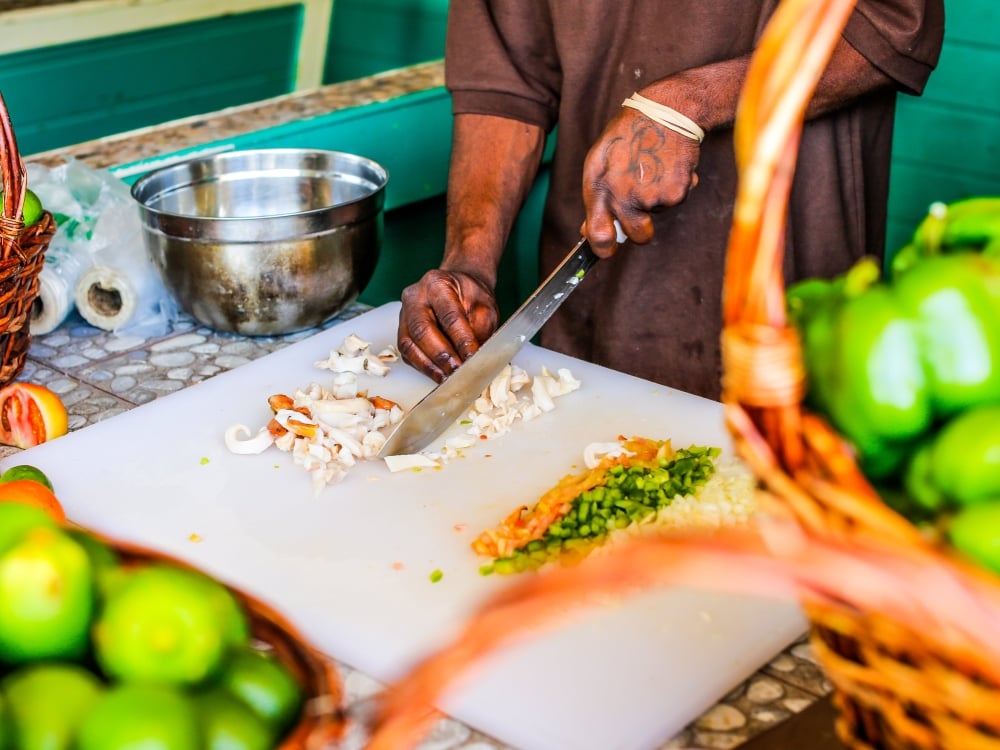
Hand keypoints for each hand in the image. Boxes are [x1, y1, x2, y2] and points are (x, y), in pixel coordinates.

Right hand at [397, 269, 499, 382]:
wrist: (459, 291)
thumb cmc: (472, 298)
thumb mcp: (485, 308)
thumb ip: (480, 330)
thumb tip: (475, 358)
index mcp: (437, 283)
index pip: (449, 315)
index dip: (461, 339)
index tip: (472, 357)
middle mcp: (415, 297)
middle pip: (422, 330)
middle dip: (442, 355)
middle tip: (458, 371)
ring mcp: (404, 314)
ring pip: (410, 344)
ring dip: (431, 366)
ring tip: (449, 379)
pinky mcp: (402, 332)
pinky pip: (408, 354)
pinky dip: (424, 368)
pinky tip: (440, 375)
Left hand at [581, 107, 700, 255]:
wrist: (666, 111)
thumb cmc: (628, 134)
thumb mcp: (600, 162)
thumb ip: (595, 199)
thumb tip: (588, 232)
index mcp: (600, 189)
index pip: (598, 235)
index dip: (604, 249)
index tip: (607, 250)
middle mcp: (624, 196)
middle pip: (637, 236)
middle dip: (642, 229)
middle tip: (643, 208)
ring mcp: (651, 197)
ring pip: (659, 213)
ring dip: (658, 198)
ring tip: (654, 167)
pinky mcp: (676, 192)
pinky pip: (676, 199)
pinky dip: (676, 186)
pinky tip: (669, 164)